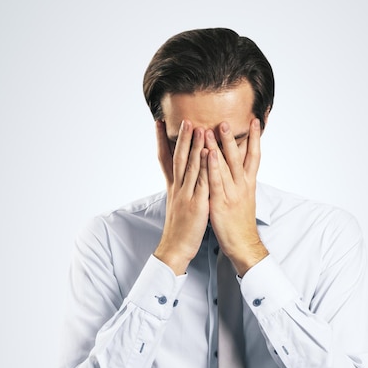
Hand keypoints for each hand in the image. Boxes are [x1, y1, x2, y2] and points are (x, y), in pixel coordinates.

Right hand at [154, 120, 209, 274]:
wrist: (175, 248)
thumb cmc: (179, 229)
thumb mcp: (177, 205)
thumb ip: (180, 189)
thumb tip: (181, 179)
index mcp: (173, 188)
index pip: (164, 159)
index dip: (161, 141)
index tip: (158, 123)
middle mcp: (178, 188)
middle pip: (178, 158)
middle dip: (181, 138)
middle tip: (184, 119)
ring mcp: (186, 195)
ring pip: (190, 167)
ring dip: (194, 146)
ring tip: (198, 127)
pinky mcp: (196, 204)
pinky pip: (202, 182)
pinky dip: (205, 167)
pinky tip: (209, 154)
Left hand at [205, 119, 268, 275]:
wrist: (243, 244)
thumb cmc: (240, 223)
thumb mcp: (244, 199)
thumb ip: (242, 182)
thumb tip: (240, 169)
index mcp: (248, 184)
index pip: (254, 156)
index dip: (255, 138)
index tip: (256, 121)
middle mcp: (242, 186)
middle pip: (240, 156)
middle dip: (234, 137)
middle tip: (228, 118)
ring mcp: (232, 193)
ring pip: (227, 165)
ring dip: (222, 146)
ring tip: (216, 127)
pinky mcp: (221, 203)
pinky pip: (216, 181)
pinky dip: (213, 166)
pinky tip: (208, 153)